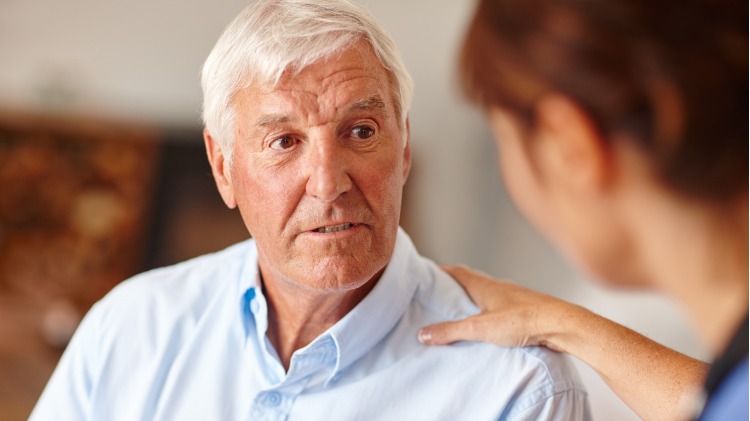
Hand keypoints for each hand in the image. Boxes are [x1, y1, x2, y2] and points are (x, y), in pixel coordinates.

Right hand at [418, 265, 572, 350]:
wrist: (562, 325)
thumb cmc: (523, 320)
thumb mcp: (480, 328)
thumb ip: (451, 331)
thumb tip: (423, 333)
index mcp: (485, 286)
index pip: (458, 272)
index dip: (442, 271)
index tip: (428, 271)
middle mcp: (499, 287)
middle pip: (472, 282)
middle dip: (455, 286)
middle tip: (440, 293)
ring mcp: (514, 298)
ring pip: (488, 295)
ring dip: (473, 300)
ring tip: (461, 313)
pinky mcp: (525, 310)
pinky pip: (501, 308)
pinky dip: (489, 312)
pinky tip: (489, 326)